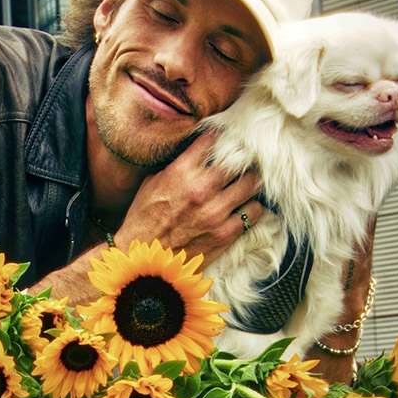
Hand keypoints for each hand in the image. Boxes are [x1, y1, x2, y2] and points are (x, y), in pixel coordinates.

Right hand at [115, 133, 262, 264]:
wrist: (144, 260)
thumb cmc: (144, 221)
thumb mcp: (151, 184)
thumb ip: (176, 167)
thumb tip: (193, 154)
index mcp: (180, 172)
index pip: (211, 140)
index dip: (218, 137)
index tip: (221, 139)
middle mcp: (201, 189)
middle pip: (238, 160)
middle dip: (239, 159)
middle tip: (240, 162)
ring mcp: (216, 212)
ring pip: (251, 184)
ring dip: (250, 182)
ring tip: (246, 184)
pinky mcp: (225, 233)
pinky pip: (253, 212)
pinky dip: (251, 208)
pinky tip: (244, 207)